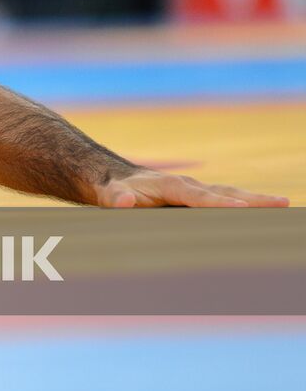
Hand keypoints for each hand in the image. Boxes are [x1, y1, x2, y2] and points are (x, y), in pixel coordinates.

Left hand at [95, 170, 289, 207]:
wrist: (115, 178)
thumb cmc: (114, 190)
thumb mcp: (109, 196)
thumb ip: (115, 199)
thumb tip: (124, 201)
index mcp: (170, 185)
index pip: (198, 197)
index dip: (219, 204)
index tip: (242, 209)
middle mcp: (187, 185)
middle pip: (224, 193)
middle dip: (252, 199)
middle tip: (281, 202)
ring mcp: (195, 190)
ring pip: (229, 194)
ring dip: (255, 200)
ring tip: (282, 204)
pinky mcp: (197, 197)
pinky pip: (225, 200)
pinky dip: (245, 205)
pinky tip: (262, 211)